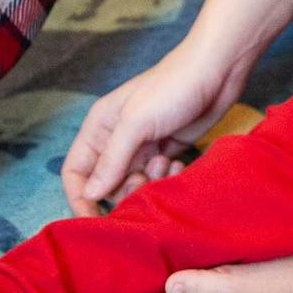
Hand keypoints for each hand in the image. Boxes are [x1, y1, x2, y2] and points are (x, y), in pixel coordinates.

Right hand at [60, 40, 248, 216]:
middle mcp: (117, 140)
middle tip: (145, 183)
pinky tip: (179, 162)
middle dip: (124, 191)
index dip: (80, 198)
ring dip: (149, 183)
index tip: (94, 220)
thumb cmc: (172, 87)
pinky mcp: (167, 151)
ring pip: (134, 184)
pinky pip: (158, 179)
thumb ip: (112, 160)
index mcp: (99, 128)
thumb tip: (91, 194)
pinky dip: (167, 177)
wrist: (217, 71)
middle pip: (106, 184)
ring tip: (166, 163)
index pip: (75, 172)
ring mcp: (143, 147)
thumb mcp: (136, 122)